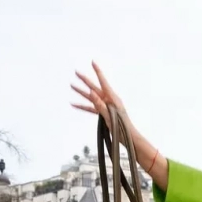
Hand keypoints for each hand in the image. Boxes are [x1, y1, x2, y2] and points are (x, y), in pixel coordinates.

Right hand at [71, 62, 167, 188]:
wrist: (129, 139)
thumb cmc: (122, 128)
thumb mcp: (110, 116)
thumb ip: (100, 105)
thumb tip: (91, 93)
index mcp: (113, 99)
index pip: (103, 82)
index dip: (97, 71)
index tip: (92, 62)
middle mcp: (109, 101)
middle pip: (95, 88)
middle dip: (85, 80)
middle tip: (76, 72)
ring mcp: (106, 107)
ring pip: (91, 98)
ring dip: (82, 92)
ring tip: (72, 86)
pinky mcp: (104, 114)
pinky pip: (92, 109)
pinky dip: (83, 107)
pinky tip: (74, 104)